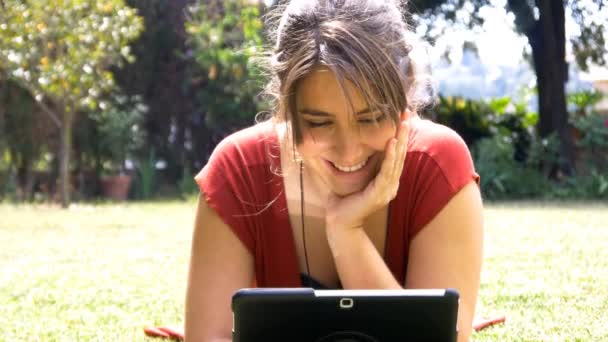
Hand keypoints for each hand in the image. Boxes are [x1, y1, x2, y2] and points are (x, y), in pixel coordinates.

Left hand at [325, 118, 408, 234]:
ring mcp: (387, 190)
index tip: (402, 117)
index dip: (400, 135)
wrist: (338, 221)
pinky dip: (390, 156)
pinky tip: (392, 143)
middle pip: (401, 154)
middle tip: (407, 113)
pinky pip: (387, 172)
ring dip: (401, 140)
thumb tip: (354, 142)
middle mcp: (391, 184)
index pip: (397, 154)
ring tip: (403, 124)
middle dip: (404, 133)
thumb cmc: (343, 199)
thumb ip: (359, 163)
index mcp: (387, 180)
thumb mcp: (353, 176)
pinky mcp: (379, 194)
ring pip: (397, 161)